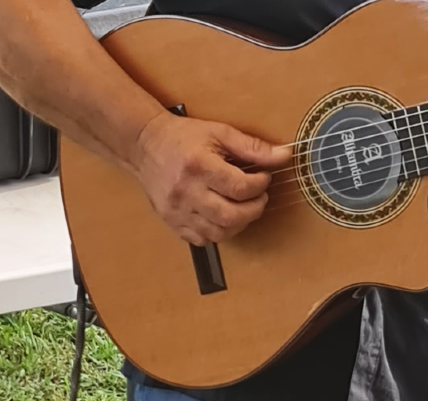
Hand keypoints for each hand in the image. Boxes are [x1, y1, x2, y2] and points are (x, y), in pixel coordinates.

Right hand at [128, 114, 292, 245]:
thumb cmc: (183, 137)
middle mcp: (185, 191)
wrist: (144, 145)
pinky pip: (201, 240)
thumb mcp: (220, 133)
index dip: (260, 186)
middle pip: (231, 216)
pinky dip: (218, 233)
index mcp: (198, 166)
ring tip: (243, 207)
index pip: (239, 187)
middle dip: (254, 209)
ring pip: (218, 233)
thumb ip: (253, 147)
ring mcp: (176, 210)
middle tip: (259, 197)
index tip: (264, 178)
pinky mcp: (171, 222)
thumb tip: (283, 156)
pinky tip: (222, 217)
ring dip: (238, 224)